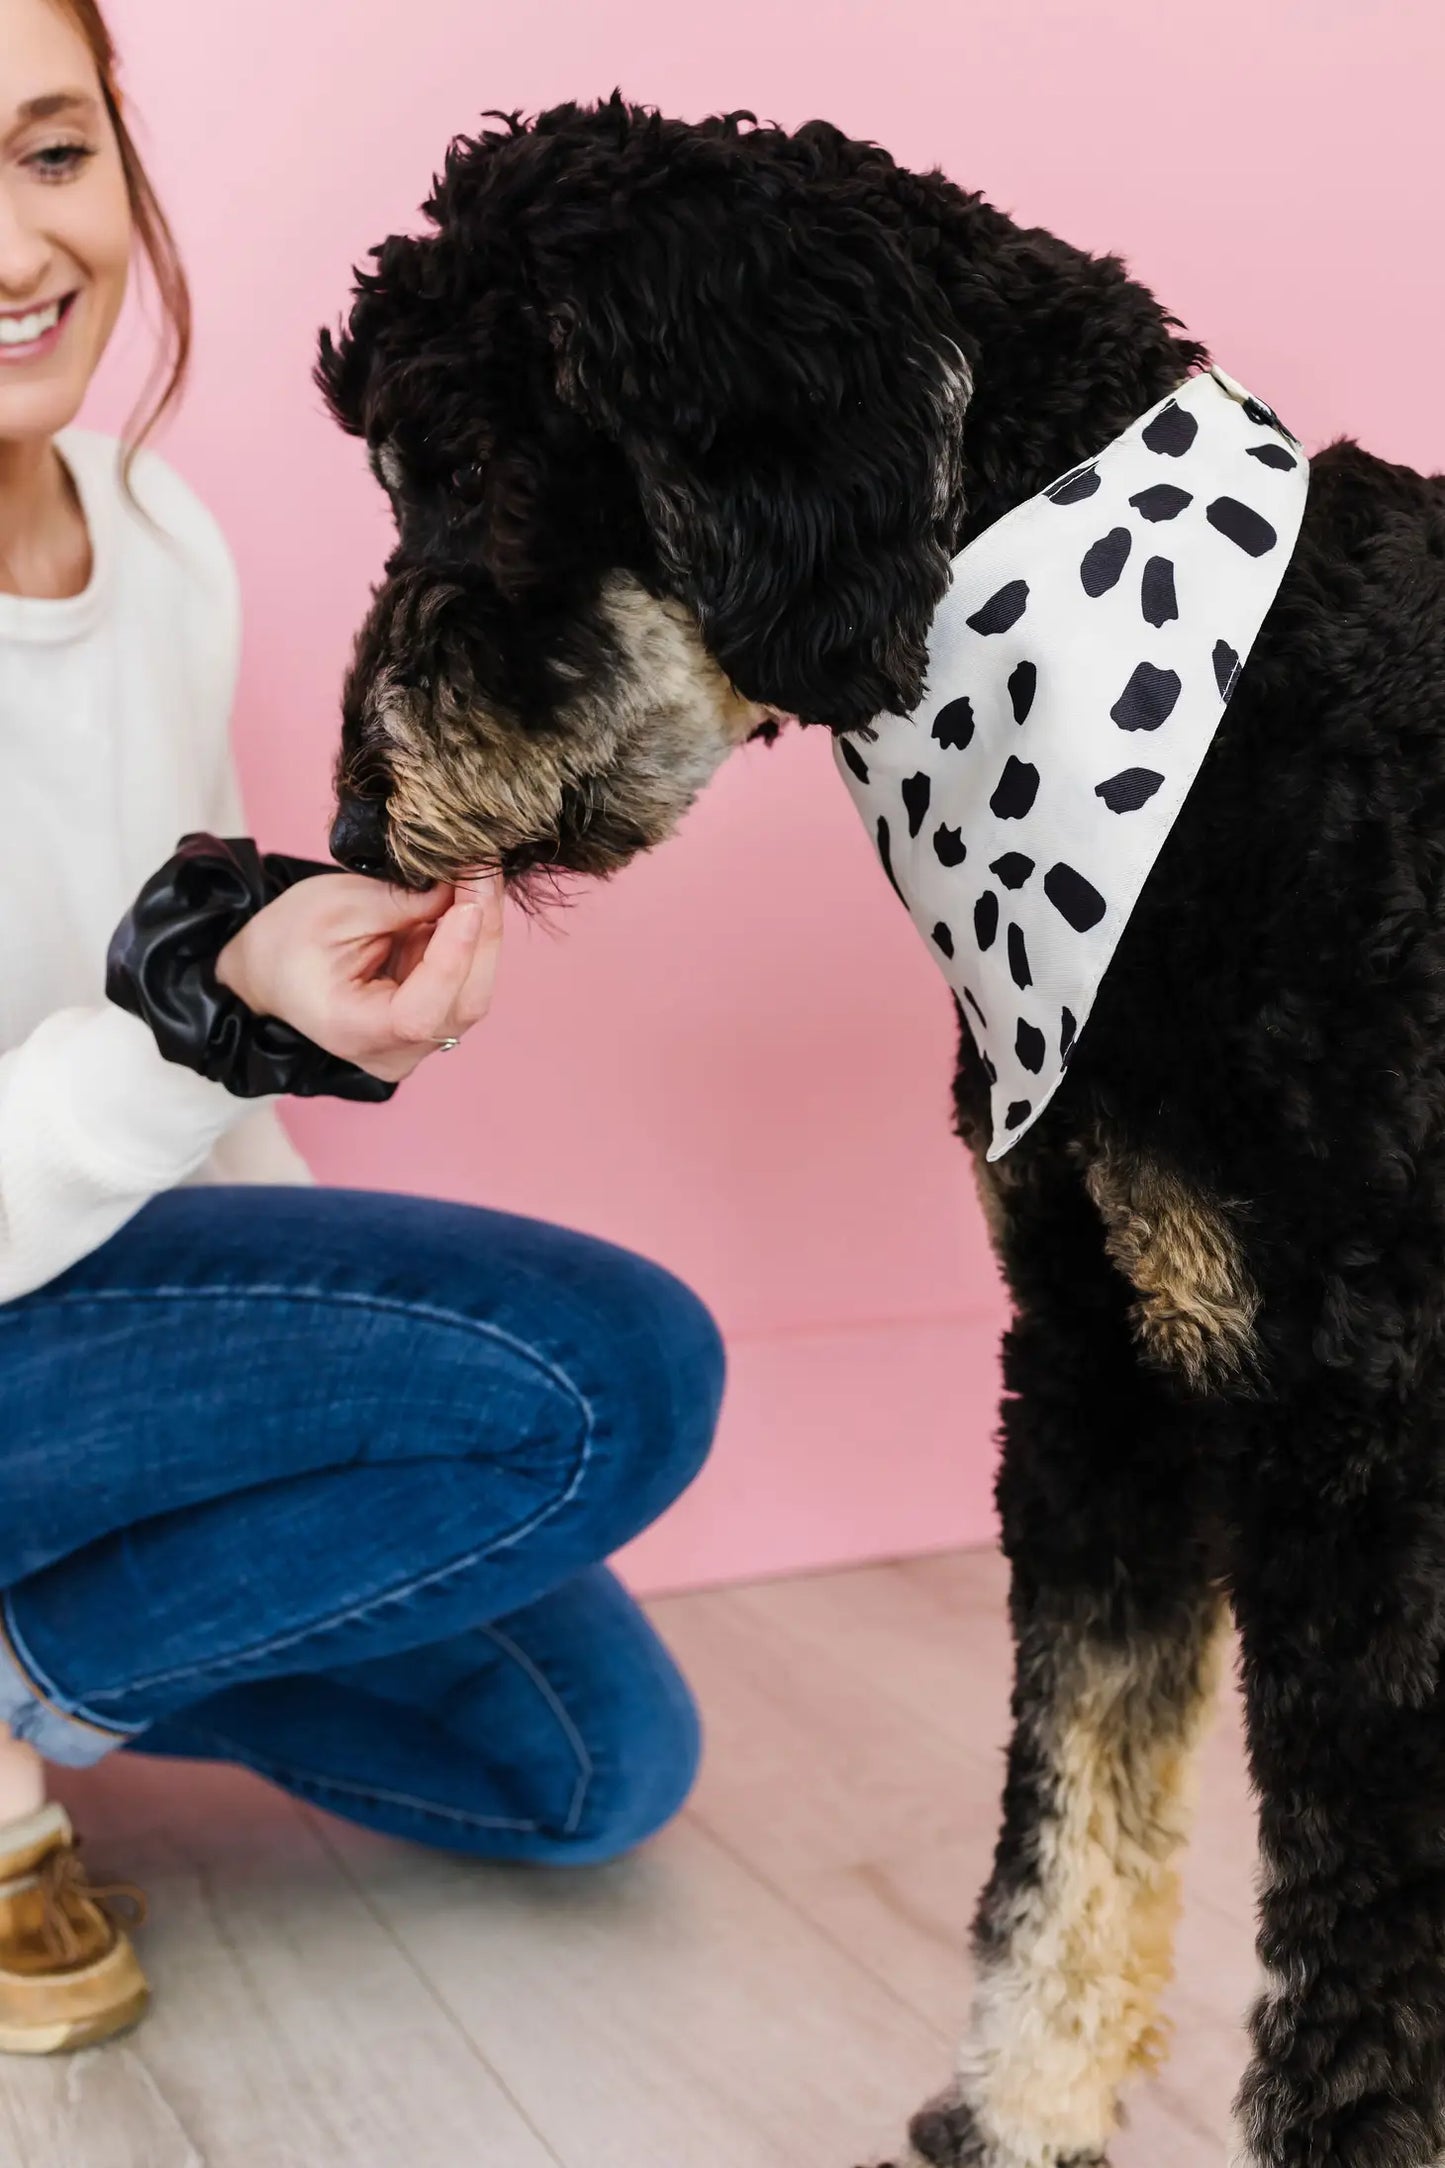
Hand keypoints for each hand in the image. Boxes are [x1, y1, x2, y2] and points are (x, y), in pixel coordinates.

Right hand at [215, 871, 502, 1084]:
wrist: (273, 966)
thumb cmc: (291, 938)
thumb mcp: (338, 907)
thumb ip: (404, 903)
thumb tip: (464, 887)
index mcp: (355, 1033)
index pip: (420, 1012)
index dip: (452, 958)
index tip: (469, 904)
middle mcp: (395, 1053)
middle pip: (463, 1002)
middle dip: (480, 932)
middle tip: (484, 870)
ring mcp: (418, 1044)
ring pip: (473, 990)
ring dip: (481, 932)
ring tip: (474, 878)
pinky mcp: (432, 1022)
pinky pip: (466, 982)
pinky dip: (471, 940)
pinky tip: (468, 901)